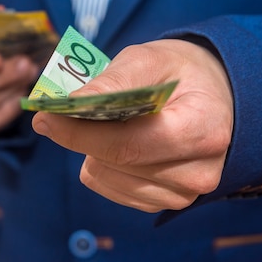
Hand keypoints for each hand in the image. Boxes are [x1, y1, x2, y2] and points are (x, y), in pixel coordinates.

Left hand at [32, 39, 233, 211]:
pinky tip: (117, 142)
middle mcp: (199, 171)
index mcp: (203, 129)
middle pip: (116, 162)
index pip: (128, 144)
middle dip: (81, 136)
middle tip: (62, 113)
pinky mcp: (168, 202)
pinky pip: (113, 189)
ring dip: (94, 151)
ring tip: (110, 123)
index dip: (80, 133)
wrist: (215, 96)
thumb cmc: (181, 72)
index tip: (45, 117)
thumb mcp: (150, 58)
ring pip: (108, 178)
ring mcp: (185, 192)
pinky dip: (104, 165)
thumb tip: (71, 103)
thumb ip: (114, 81)